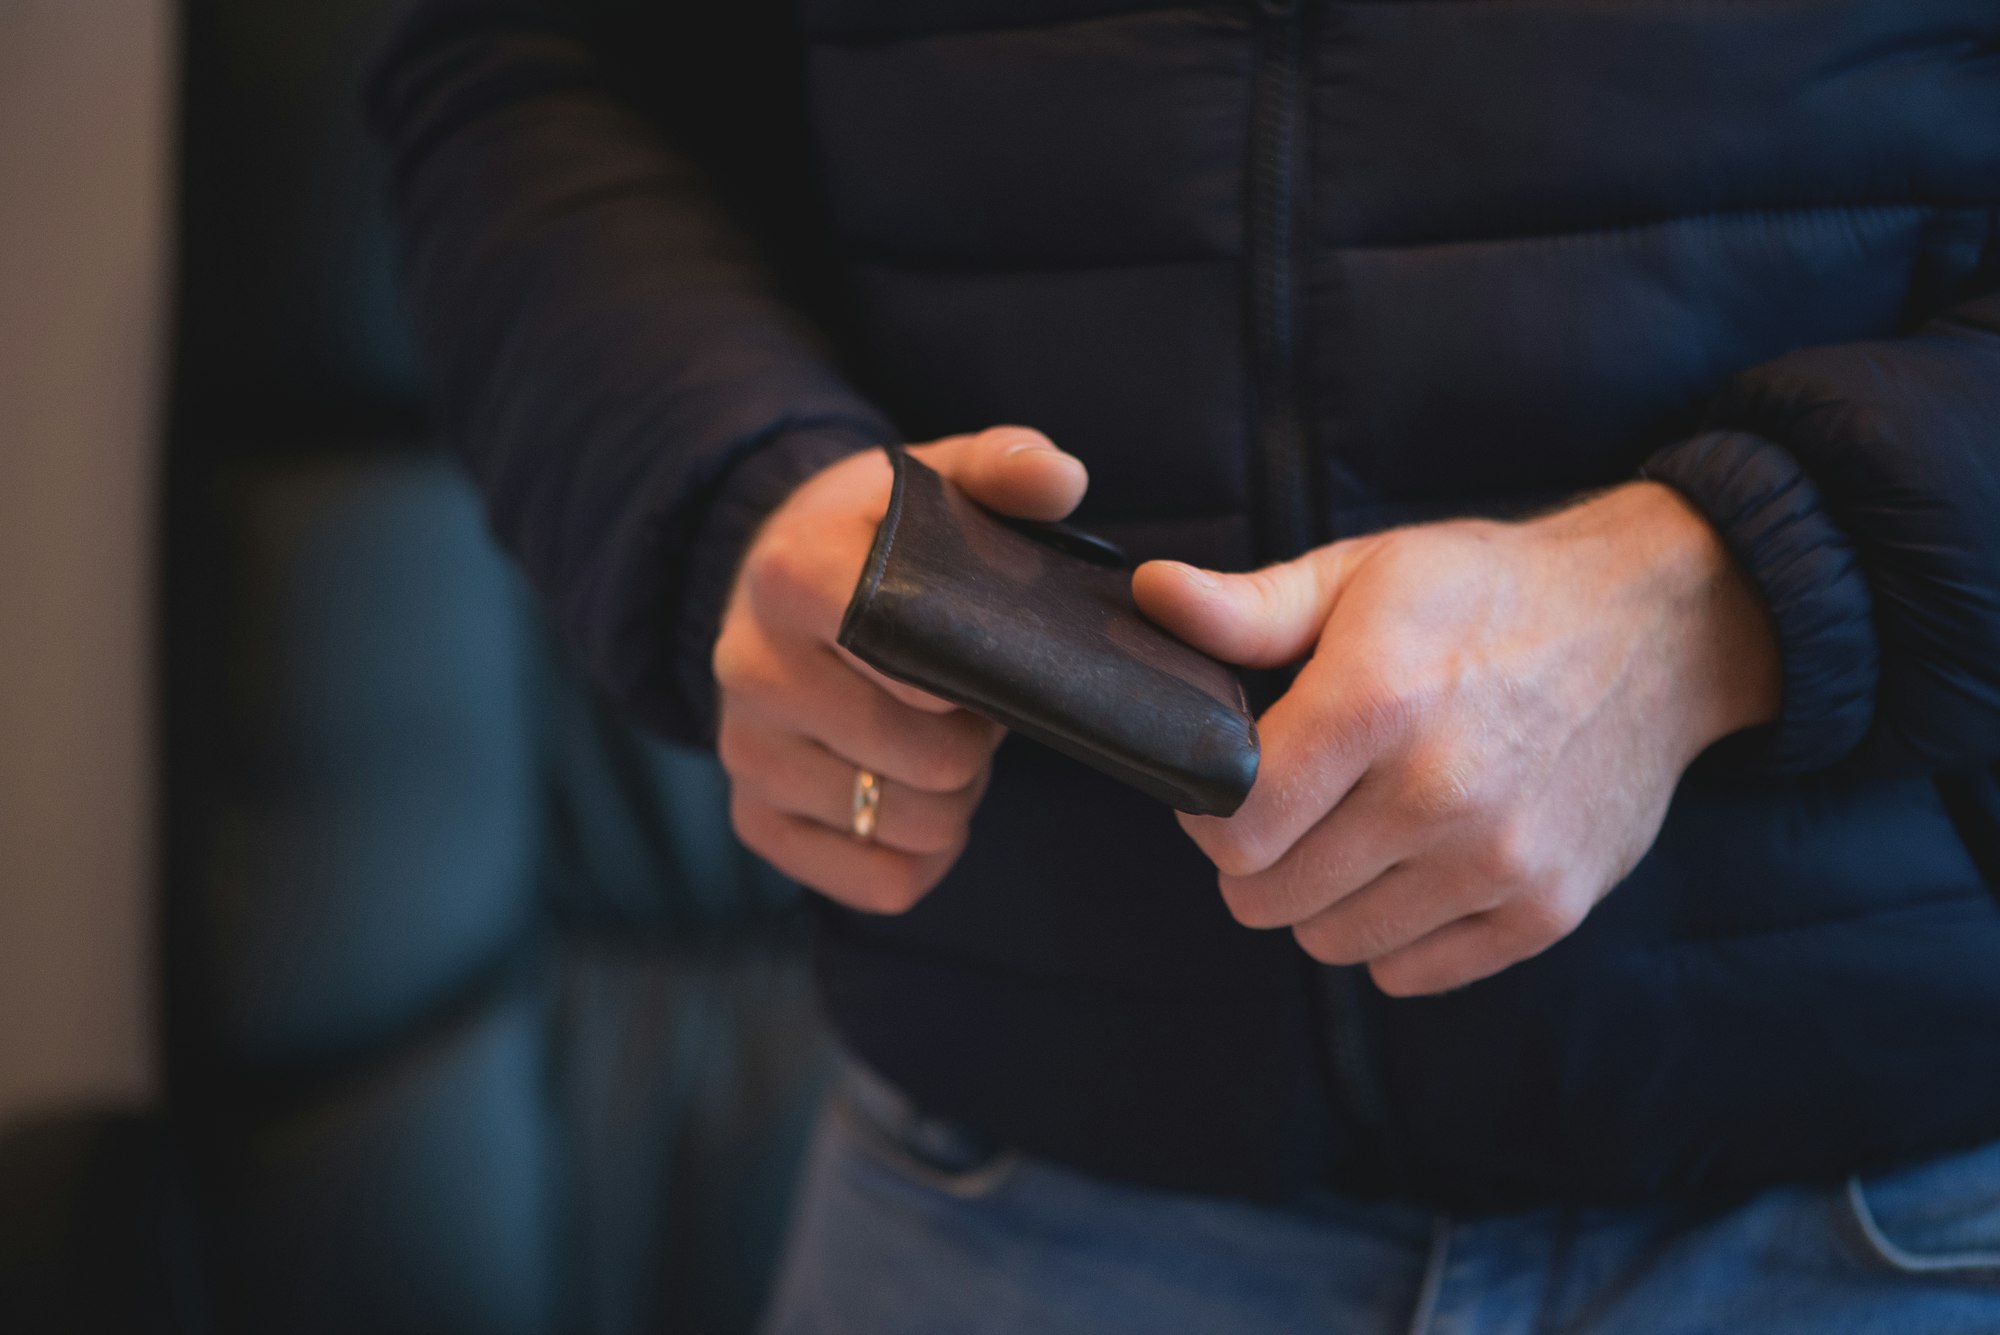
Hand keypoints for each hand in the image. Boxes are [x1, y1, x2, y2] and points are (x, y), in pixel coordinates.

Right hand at [714, 426, 1087, 912]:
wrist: (780, 571)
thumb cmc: (885, 534)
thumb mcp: (941, 478)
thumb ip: (1010, 466)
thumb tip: (1059, 478)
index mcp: (793, 573)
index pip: (902, 652)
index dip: (965, 672)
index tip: (977, 655)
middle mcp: (750, 667)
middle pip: (927, 761)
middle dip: (974, 742)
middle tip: (971, 705)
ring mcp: (745, 751)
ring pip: (907, 826)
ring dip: (953, 799)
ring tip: (942, 740)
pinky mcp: (752, 818)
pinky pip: (879, 884)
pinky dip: (922, 854)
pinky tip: (914, 795)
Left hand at [1132, 482, 1780, 995]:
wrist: (1661, 627)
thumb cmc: (1490, 595)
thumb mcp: (1365, 573)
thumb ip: (1250, 607)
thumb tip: (1152, 594)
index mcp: (1378, 702)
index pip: (1235, 827)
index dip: (1205, 812)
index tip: (1223, 785)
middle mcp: (1439, 793)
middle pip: (1270, 897)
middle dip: (1255, 858)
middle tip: (1286, 808)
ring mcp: (1500, 862)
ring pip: (1333, 943)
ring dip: (1320, 899)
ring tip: (1351, 831)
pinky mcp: (1546, 910)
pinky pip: (1412, 973)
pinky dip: (1392, 935)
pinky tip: (1410, 866)